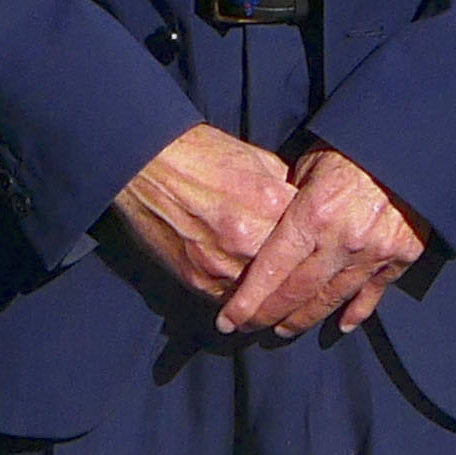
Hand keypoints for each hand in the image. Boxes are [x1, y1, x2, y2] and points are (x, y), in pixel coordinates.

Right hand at [114, 123, 296, 301]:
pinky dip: (236, 296)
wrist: (146, 162)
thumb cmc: (199, 154)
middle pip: (288, 272)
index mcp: (271, 204)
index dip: (309, 243)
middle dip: (291, 273)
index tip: (310, 249)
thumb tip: (301, 207)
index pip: (308, 238)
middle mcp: (249, 238)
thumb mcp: (256, 159)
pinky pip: (229, 300)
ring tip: (267, 287)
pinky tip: (239, 286)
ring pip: (260, 295)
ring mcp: (222, 263)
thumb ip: (284, 187)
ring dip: (265, 294)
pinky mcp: (197, 279)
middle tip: (295, 276)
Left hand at [224, 147, 425, 336]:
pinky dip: (356, 312)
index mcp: (313, 216)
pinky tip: (341, 325)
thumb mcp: (309, 165)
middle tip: (251, 328)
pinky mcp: (401, 256)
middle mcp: (342, 241)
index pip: (271, 271)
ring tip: (285, 329)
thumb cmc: (352, 147)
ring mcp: (373, 253)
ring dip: (305, 319)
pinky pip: (373, 294)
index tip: (229, 321)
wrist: (412, 144)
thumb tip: (271, 229)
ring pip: (332, 299)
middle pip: (298, 293)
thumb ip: (291, 203)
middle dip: (269, 315)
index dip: (248, 302)